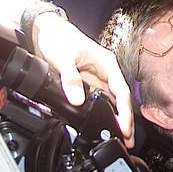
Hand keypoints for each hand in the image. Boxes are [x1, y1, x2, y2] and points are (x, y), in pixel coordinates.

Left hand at [31, 12, 134, 145]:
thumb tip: (77, 100)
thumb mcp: (64, 58)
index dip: (124, 110)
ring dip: (114, 119)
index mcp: (107, 63)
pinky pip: (97, 101)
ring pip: (110, 102)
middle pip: (119, 100)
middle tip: (127, 140)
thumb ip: (71, 79)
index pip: (121, 90)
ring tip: (119, 138)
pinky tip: (101, 125)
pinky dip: (101, 114)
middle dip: (124, 120)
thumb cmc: (58, 37)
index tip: (125, 126)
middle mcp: (104, 72)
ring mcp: (95, 79)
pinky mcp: (85, 84)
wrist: (44, 31)